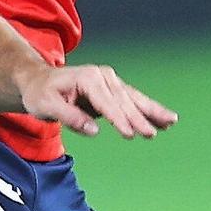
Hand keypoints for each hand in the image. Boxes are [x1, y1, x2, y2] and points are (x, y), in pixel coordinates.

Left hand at [16, 63, 177, 139]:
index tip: (129, 134)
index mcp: (87, 78)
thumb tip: (94, 130)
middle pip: (124, 100)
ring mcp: (110, 82)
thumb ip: (70, 117)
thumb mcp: (46, 106)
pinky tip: (164, 121)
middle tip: (150, 134)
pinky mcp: (113, 90)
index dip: (118, 119)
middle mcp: (102, 76)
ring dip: (152, 111)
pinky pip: (133, 102)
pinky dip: (148, 111)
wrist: (39, 81)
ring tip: (171, 122)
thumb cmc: (40, 94)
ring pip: (134, 99)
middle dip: (138, 118)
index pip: (106, 102)